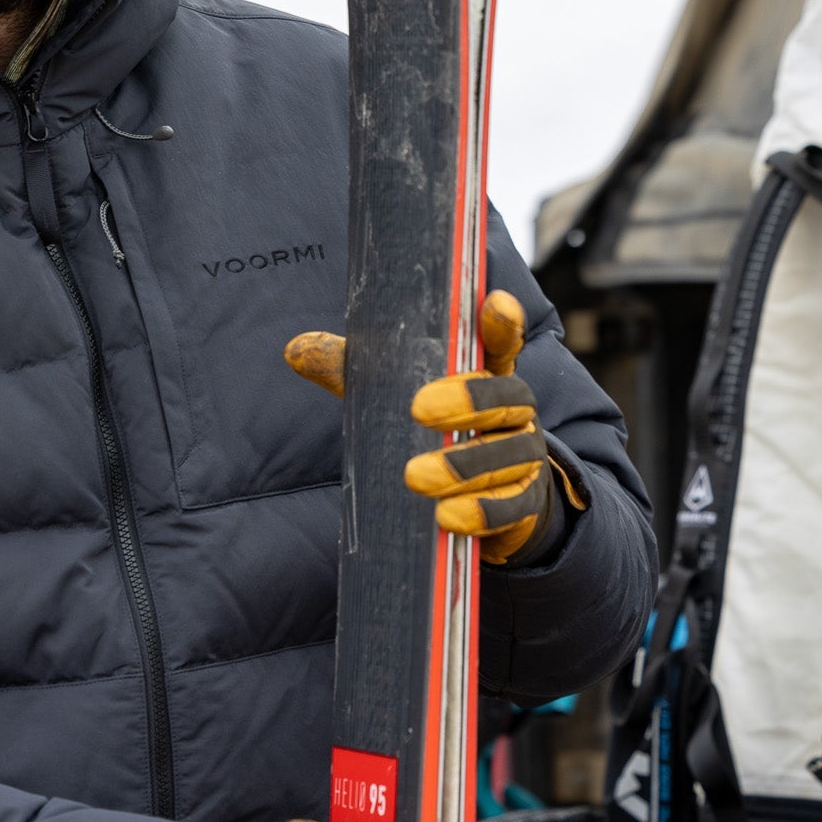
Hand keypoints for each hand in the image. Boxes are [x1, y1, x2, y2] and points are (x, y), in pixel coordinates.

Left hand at [284, 291, 584, 566]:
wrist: (496, 500)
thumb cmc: (440, 434)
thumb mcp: (397, 399)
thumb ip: (356, 374)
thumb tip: (295, 349)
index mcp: (488, 376)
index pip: (501, 343)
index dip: (501, 323)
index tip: (495, 303)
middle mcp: (516, 411)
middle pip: (506, 398)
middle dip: (467, 402)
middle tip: (419, 410)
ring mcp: (525, 457)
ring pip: (505, 456)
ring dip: (462, 468)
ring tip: (415, 478)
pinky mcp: (526, 503)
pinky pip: (510, 506)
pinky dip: (481, 511)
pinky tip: (447, 518)